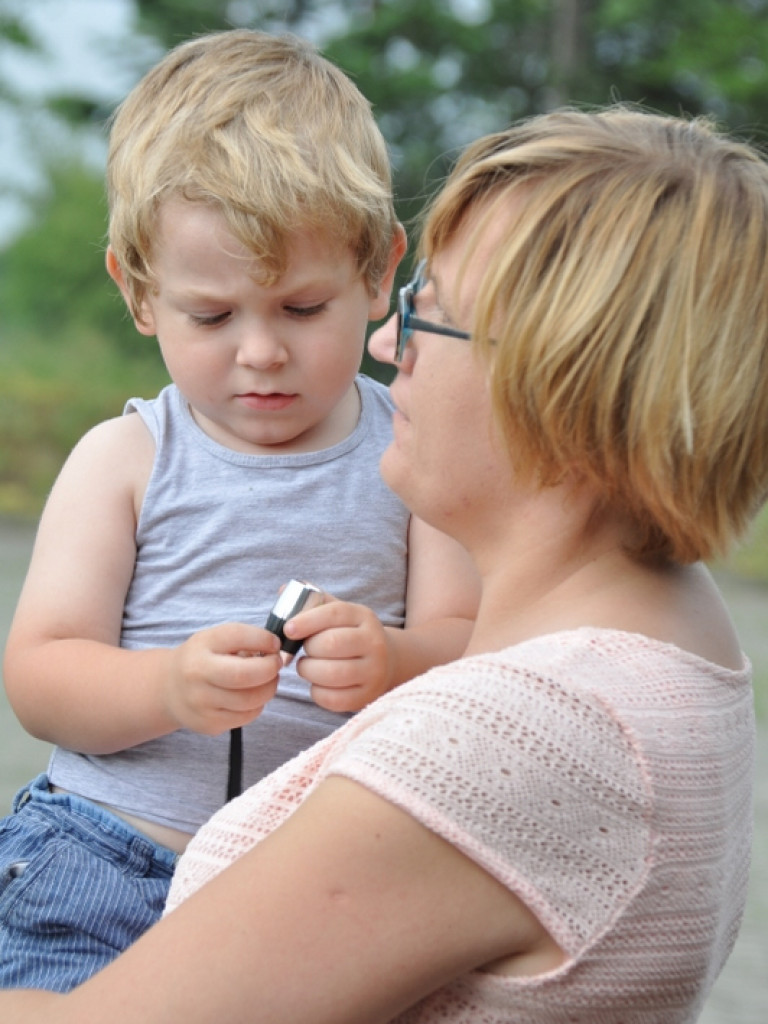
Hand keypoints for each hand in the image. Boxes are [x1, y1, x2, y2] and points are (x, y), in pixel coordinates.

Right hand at [164, 624, 282, 734]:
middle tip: (275, 664)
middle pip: (244, 675)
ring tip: (267, 680)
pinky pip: (247, 716)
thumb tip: (274, 648)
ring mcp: (201, 703)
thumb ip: (244, 639)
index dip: (264, 640)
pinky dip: (257, 705)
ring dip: (269, 688)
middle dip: (270, 669)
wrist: (169, 689)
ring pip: (250, 700)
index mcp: (200, 646)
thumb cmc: (202, 659)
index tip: (274, 644)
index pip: (237, 636)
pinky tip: (251, 695)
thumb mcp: (215, 639)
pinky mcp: (209, 724)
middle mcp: (196, 674)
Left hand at [284, 598, 393, 711]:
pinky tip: (318, 683)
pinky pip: (332, 698)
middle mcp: (374, 643)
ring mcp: (373, 672)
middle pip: (331, 644)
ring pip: (330, 673)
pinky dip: (316, 692)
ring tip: (307, 666)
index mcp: (364, 617)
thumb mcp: (340, 614)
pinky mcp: (367, 696)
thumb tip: (281, 591)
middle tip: (304, 650)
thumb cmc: (350, 635)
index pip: (335, 613)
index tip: (288, 629)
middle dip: (308, 648)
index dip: (307, 620)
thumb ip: (313, 603)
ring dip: (308, 670)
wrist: (387, 661)